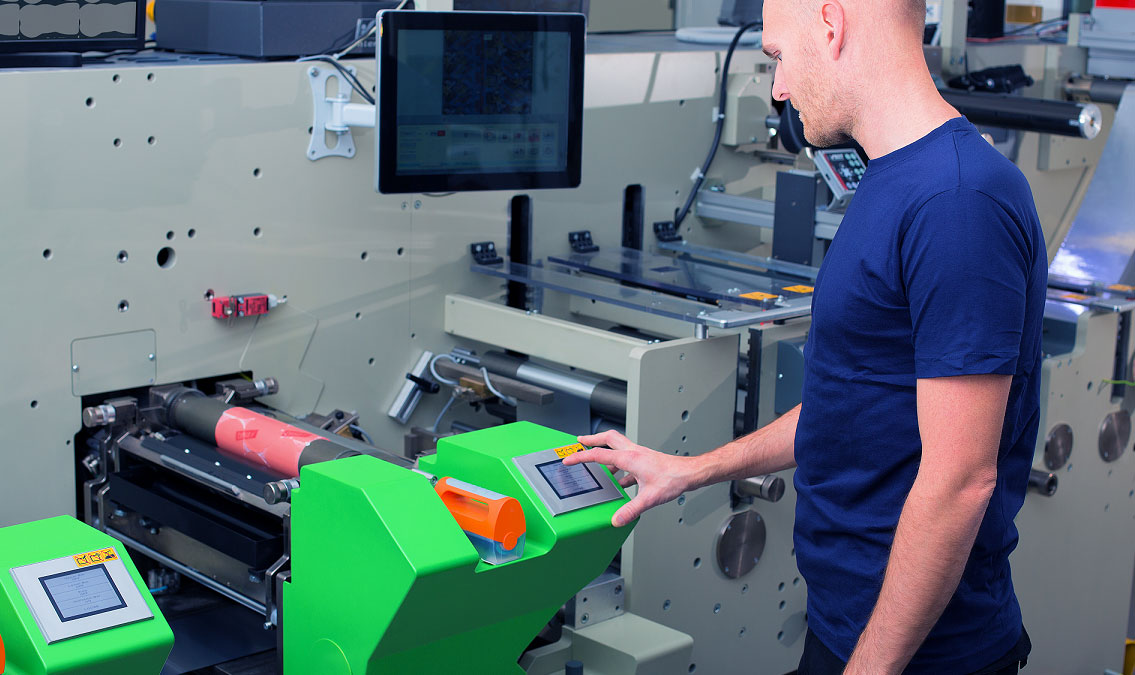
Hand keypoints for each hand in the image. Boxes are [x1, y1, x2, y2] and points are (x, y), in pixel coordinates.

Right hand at [563, 430, 697, 526]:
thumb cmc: (673, 479)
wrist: (689, 473)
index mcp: (629, 458)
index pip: (598, 454)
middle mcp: (633, 452)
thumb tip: (616, 519)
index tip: (569, 459)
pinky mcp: (645, 461)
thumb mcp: (649, 498)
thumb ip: (631, 510)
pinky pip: (626, 460)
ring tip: (596, 460)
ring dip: (604, 450)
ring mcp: (640, 455)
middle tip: (579, 442)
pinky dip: (618, 466)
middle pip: (608, 438)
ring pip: (617, 446)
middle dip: (591, 439)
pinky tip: (619, 480)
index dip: (581, 457)